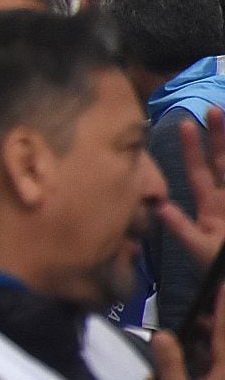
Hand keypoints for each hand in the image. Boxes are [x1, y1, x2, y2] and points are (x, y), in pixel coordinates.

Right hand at [155, 279, 224, 379]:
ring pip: (220, 357)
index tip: (221, 288)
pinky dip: (206, 359)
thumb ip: (171, 363)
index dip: (223, 311)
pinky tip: (190, 355)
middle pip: (223, 345)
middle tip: (200, 315)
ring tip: (193, 331)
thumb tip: (162, 335)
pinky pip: (215, 369)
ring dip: (209, 343)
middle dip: (214, 328)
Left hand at [160, 108, 224, 269]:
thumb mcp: (198, 248)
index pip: (199, 171)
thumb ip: (181, 228)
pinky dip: (210, 189)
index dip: (193, 149)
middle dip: (219, 136)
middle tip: (214, 108)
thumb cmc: (219, 271)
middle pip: (223, 162)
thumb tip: (160, 207)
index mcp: (211, 207)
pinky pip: (217, 201)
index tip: (185, 124)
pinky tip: (208, 176)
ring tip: (224, 115)